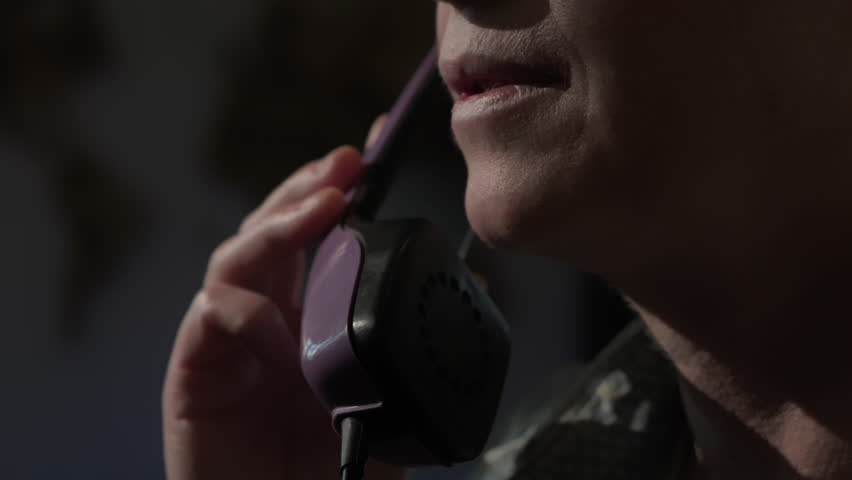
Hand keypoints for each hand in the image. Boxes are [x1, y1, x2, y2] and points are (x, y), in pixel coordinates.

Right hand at [162, 117, 400, 479]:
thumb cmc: (333, 466)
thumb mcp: (392, 396)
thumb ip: (420, 340)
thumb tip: (472, 282)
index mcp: (311, 313)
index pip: (319, 237)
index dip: (336, 190)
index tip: (370, 150)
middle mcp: (269, 313)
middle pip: (274, 228)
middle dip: (307, 188)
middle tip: (346, 164)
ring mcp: (231, 336)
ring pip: (238, 254)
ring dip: (279, 227)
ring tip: (321, 209)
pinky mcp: (195, 366)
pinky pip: (213, 317)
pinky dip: (248, 312)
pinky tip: (281, 333)